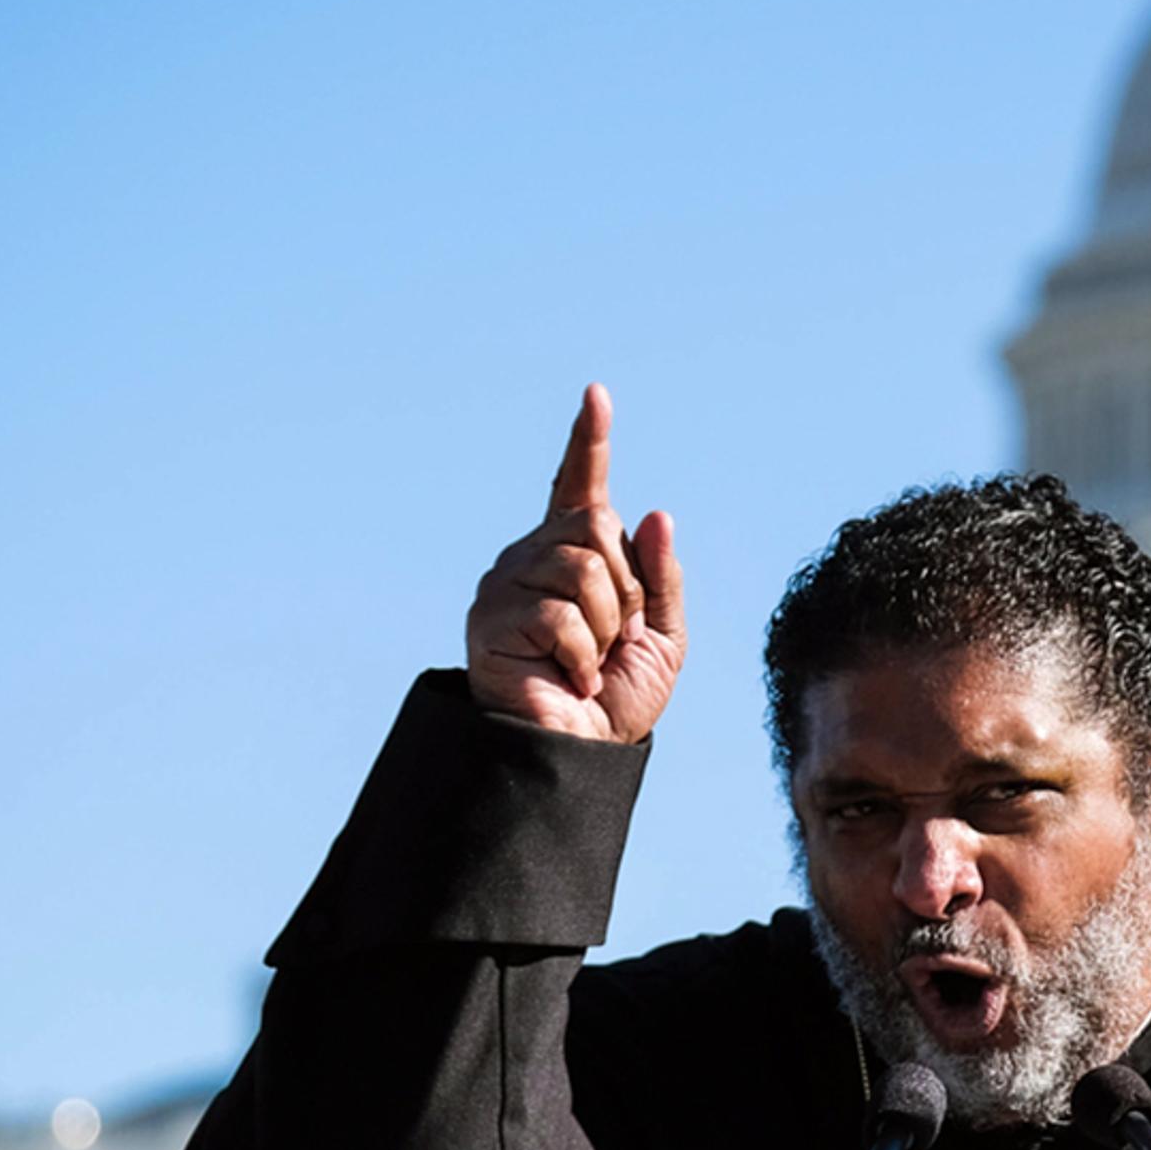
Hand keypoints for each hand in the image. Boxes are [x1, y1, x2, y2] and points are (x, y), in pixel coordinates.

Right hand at [466, 384, 687, 742]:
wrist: (579, 754)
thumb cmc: (615, 700)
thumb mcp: (662, 636)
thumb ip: (661, 578)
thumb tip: (654, 513)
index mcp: (573, 555)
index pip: (580, 488)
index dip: (589, 443)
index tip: (597, 395)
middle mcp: (533, 557)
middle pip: (596, 525)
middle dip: (626, 587)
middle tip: (615, 638)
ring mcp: (506, 584)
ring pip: (583, 568)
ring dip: (605, 625)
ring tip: (590, 662)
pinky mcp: (489, 619)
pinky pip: (561, 614)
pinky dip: (583, 654)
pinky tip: (572, 678)